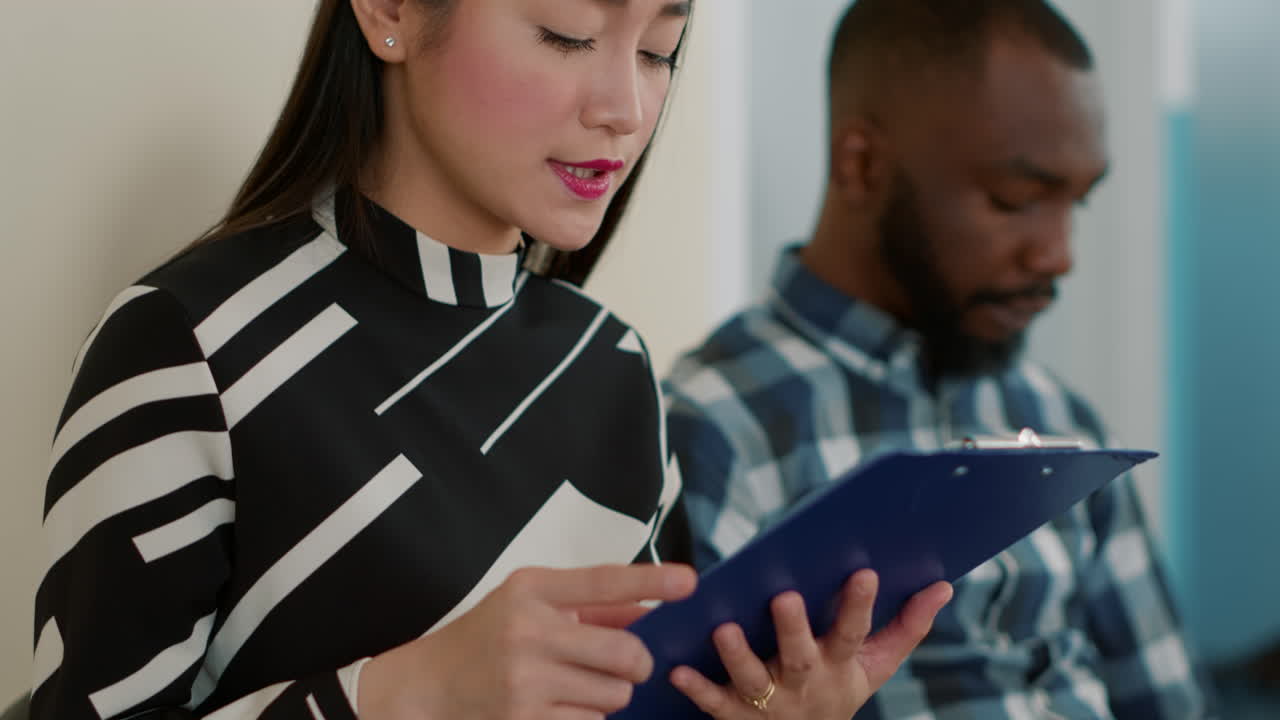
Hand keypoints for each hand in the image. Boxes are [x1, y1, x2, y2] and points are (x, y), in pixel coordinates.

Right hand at [357, 563, 696, 719]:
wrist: (426, 686)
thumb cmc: (485, 637)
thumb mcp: (529, 604)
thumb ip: (590, 605)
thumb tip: (650, 610)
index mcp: (531, 590)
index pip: (604, 581)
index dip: (651, 581)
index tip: (688, 581)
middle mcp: (528, 631)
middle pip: (626, 652)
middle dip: (636, 663)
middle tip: (625, 664)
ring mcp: (526, 681)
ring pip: (615, 695)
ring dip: (609, 695)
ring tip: (576, 685)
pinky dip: (587, 718)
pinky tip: (559, 706)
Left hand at [670, 570, 951, 718]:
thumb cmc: (839, 690)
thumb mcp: (877, 667)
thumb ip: (908, 627)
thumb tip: (943, 586)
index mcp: (840, 666)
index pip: (855, 633)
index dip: (860, 605)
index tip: (864, 571)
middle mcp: (804, 683)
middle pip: (799, 657)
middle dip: (792, 629)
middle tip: (785, 597)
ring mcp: (768, 702)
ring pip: (751, 680)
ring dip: (737, 656)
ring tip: (723, 629)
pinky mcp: (735, 714)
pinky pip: (714, 703)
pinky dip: (696, 689)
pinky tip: (676, 671)